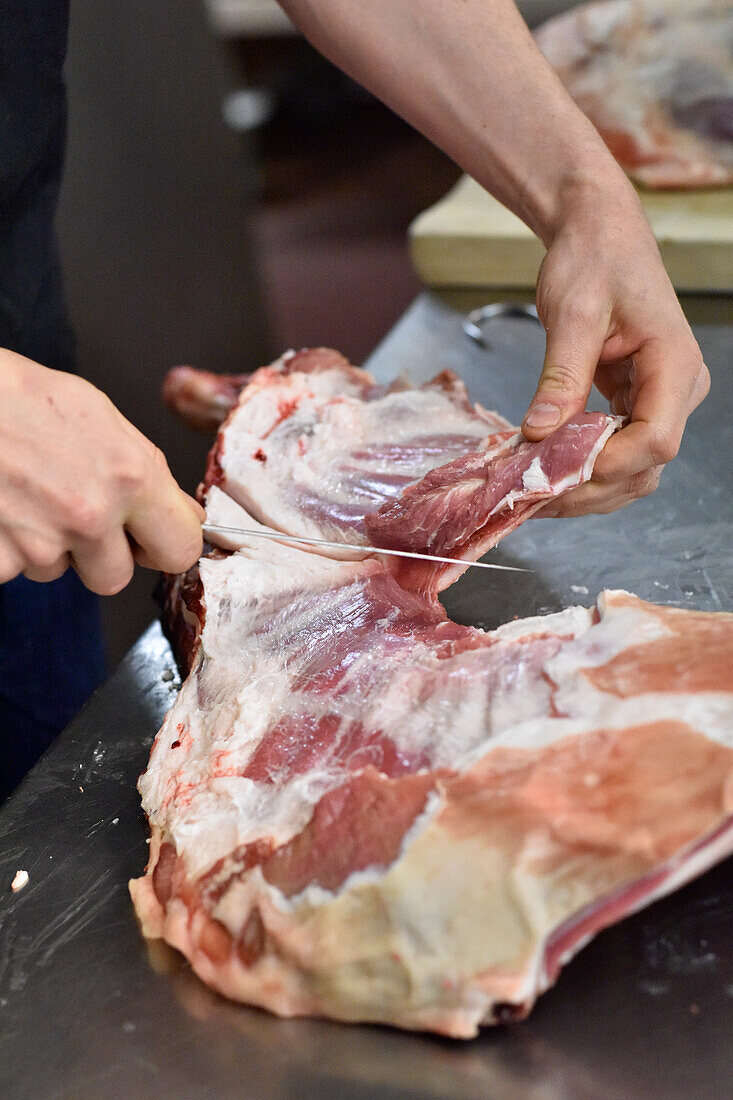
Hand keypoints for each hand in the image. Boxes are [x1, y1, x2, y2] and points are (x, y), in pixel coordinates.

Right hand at [0, 350, 204, 592]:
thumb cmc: (19, 398)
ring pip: (59, 572)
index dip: (164, 546)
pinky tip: (5, 509)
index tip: (152, 539)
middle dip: (100, 556)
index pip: (179, 550)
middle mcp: (89, 515)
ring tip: (30, 498)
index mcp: (128, 477)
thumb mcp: (100, 416)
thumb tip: (187, 514)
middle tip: (76, 516)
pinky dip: (8, 549)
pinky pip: (15, 571)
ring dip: (49, 547)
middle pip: (115, 578)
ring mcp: (41, 543)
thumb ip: (149, 470)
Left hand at [522, 178, 709, 515]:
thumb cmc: (594, 258)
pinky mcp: (636, 405)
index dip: (608, 465)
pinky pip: (615, 452)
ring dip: (583, 487)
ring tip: (530, 488)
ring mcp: (659, 401)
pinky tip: (543, 469)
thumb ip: (561, 376)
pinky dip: (580, 467)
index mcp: (675, 364)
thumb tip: (540, 432)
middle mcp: (677, 390)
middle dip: (588, 488)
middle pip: (644, 467)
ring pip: (631, 470)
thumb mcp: (572, 313)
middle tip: (530, 494)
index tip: (556, 472)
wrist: (598, 234)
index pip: (657, 439)